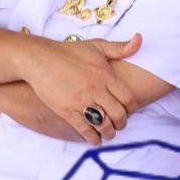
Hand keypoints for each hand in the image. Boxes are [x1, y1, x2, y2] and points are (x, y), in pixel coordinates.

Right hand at [19, 34, 141, 143]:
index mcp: (106, 75)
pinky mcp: (66, 111)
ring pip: (103, 124)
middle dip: (122, 123)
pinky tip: (94, 139)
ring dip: (109, 133)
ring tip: (109, 134)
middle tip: (120, 124)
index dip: (133, 108)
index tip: (130, 110)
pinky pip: (84, 129)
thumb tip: (140, 39)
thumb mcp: (97, 45)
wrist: (40, 59)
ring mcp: (81, 101)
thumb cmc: (69, 52)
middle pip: (118, 114)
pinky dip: (92, 138)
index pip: (128, 98)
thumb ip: (120, 47)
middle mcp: (96, 89)